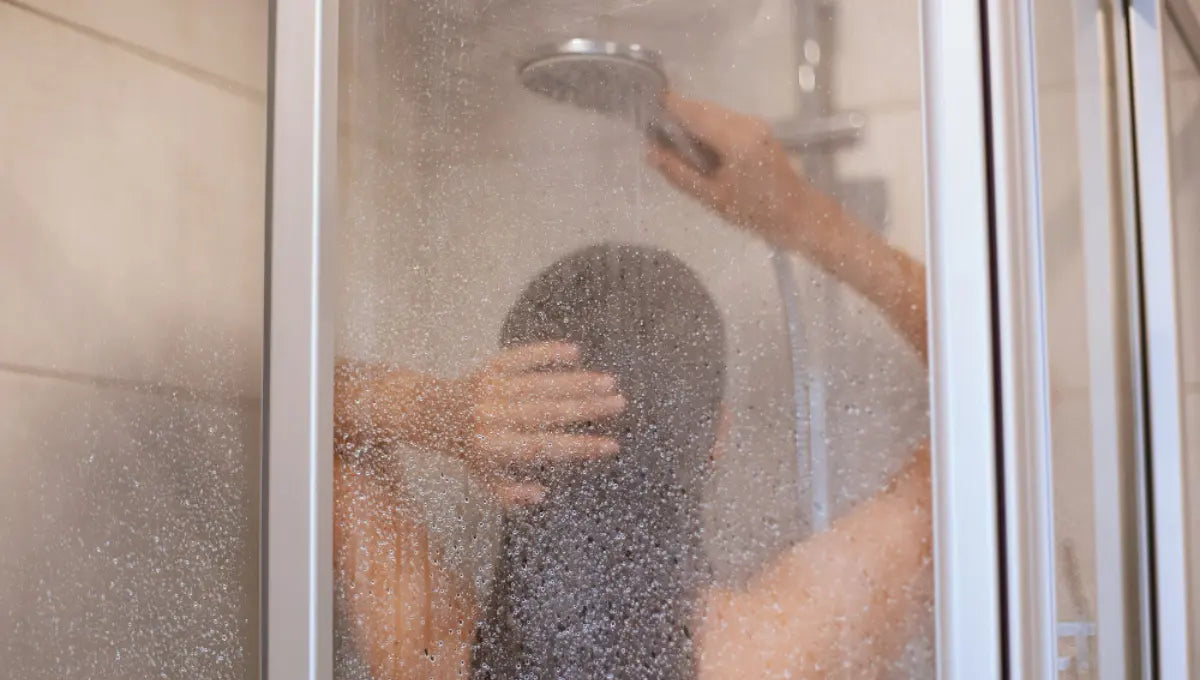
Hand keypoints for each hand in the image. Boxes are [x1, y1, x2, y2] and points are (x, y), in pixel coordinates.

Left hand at [447, 342, 625, 506]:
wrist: (423, 412)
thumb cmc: (462, 449)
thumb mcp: (482, 479)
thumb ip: (510, 493)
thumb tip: (541, 495)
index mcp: (492, 447)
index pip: (544, 447)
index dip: (579, 446)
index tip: (611, 445)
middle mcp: (492, 416)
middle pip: (548, 411)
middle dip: (587, 407)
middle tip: (619, 403)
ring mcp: (491, 389)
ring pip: (541, 384)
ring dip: (577, 381)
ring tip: (608, 381)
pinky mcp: (489, 368)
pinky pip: (520, 356)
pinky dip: (546, 352)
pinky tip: (574, 351)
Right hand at [648, 93, 838, 251]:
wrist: (800, 216)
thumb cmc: (756, 213)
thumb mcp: (712, 198)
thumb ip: (678, 173)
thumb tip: (649, 152)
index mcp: (735, 139)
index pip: (692, 111)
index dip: (666, 105)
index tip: (643, 106)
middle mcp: (746, 123)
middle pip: (701, 107)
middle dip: (676, 115)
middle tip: (652, 133)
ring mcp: (754, 123)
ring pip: (712, 112)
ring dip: (691, 122)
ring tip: (670, 144)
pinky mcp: (758, 129)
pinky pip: (724, 120)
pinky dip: (705, 128)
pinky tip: (696, 148)